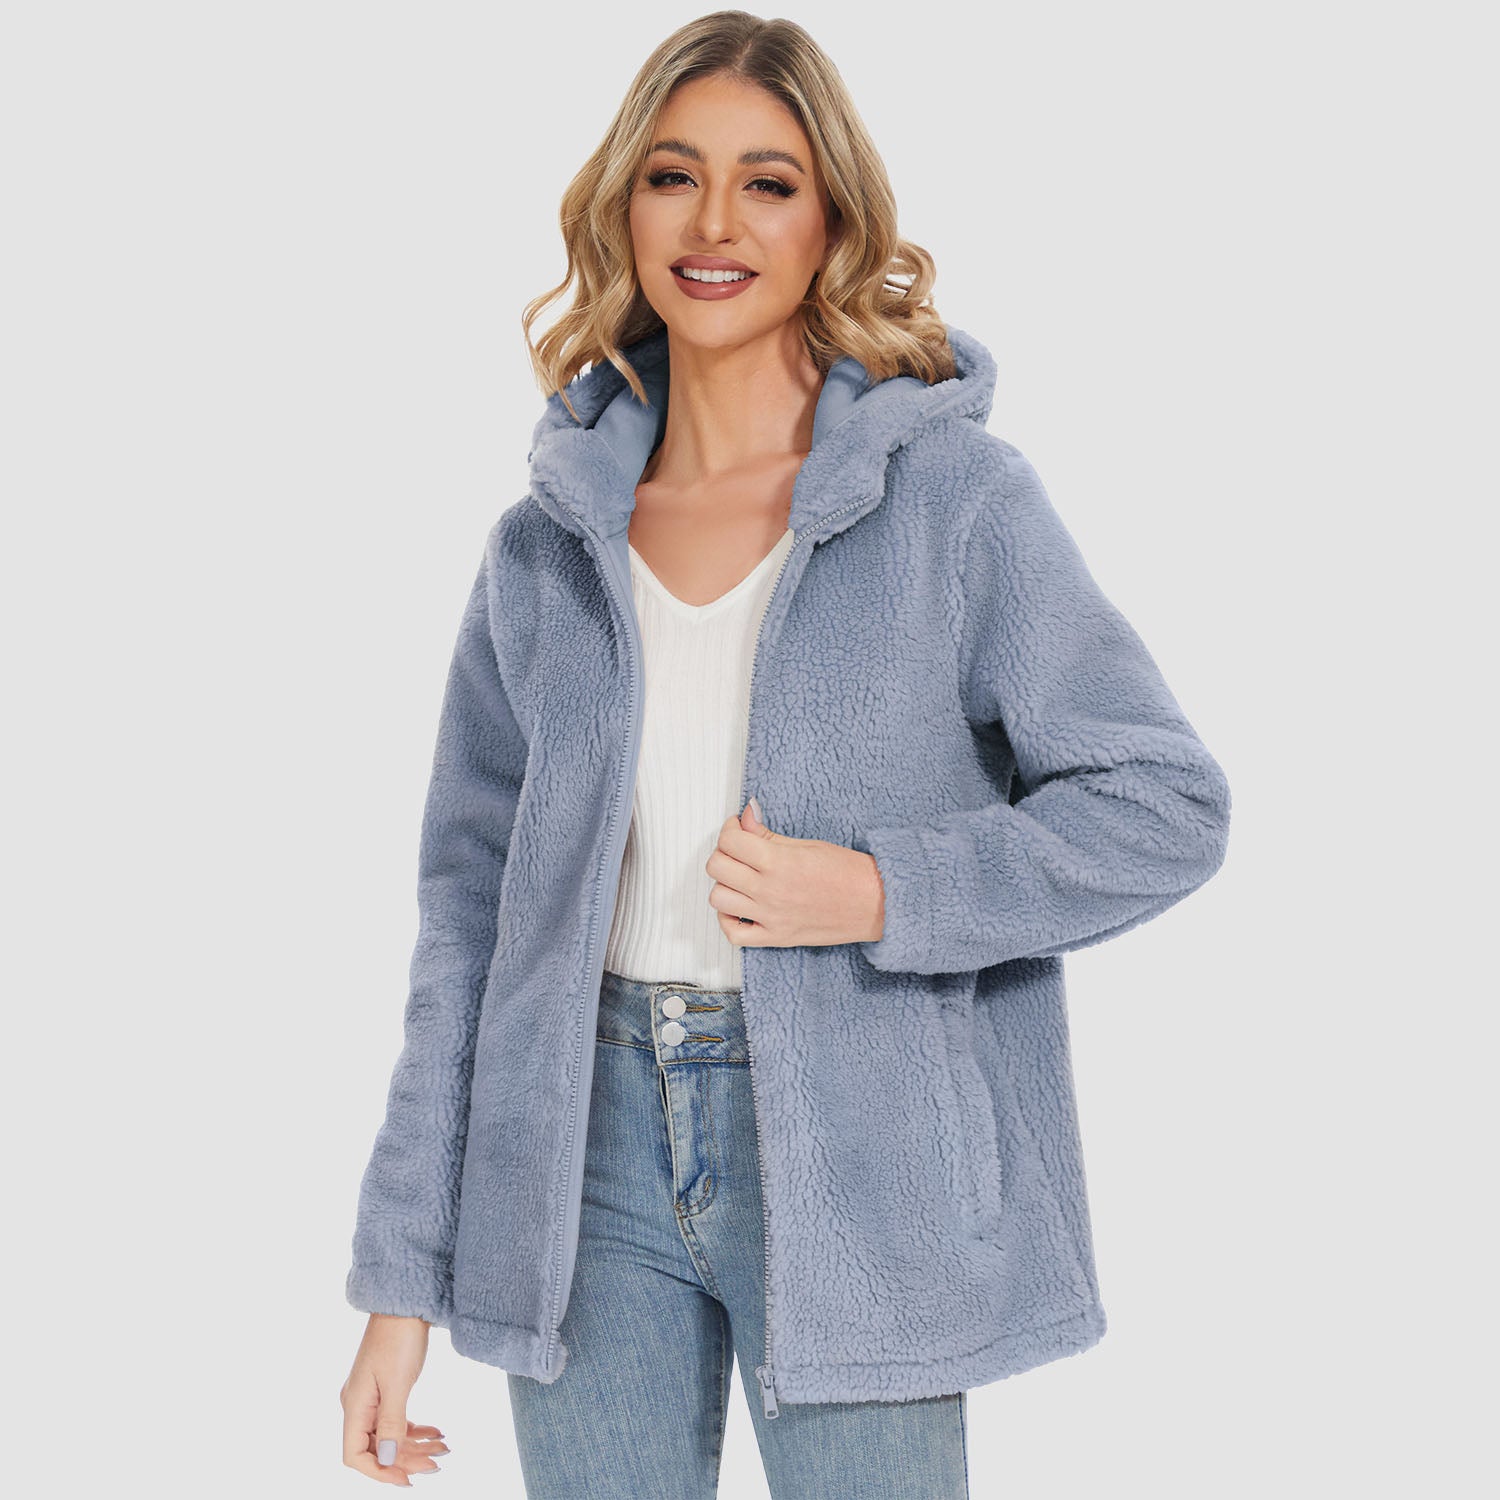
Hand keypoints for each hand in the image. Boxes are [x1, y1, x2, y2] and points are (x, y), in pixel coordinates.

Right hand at [340, 1314, 448, 1485]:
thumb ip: (391, 1423)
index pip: (355, 1454)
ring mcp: (374, 1396)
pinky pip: (399, 1419)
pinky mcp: (388, 1387)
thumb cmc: (399, 1337)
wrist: (406, 1300)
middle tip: (436, 1465)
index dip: (378, 1472)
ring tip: (444, 1450)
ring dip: (415, 1446)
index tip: (406, 1480)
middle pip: (377, 1447)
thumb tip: (387, 1459)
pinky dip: (416, 1429)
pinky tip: (437, 1433)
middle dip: (406, 1460)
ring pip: (391, 1435)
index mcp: (355, 1405)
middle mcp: (360, 1404)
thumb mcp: (397, 1383)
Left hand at [707, 797, 885, 948]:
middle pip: (717, 867)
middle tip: (739, 850)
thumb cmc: (847, 872)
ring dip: (725, 884)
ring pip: (718, 898)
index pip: (729, 841)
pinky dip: (728, 919)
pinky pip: (733, 934)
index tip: (739, 828)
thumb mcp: (806, 844)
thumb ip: (768, 834)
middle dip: (724, 853)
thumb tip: (746, 816)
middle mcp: (769, 890)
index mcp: (778, 862)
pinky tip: (739, 906)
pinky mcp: (775, 937)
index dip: (730, 830)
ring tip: (741, 877)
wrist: (874, 903)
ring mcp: (770, 917)